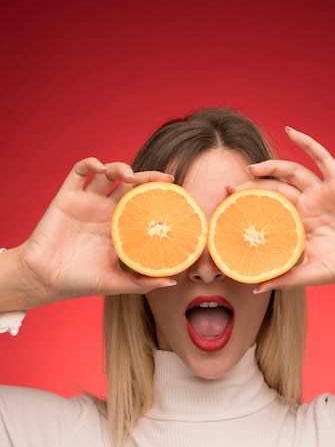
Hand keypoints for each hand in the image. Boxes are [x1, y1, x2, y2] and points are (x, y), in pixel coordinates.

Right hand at [14, 158, 176, 306]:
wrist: (45, 280)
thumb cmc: (80, 282)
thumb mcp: (116, 283)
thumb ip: (143, 282)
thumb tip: (173, 281)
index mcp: (119, 228)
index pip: (143, 205)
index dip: (158, 197)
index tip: (176, 194)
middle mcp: (105, 211)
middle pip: (130, 186)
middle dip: (147, 178)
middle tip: (164, 180)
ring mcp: (87, 202)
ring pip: (107, 174)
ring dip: (120, 168)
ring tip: (130, 176)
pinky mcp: (67, 197)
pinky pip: (78, 172)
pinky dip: (90, 163)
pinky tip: (100, 167)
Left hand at [232, 128, 334, 290]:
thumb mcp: (312, 274)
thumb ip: (285, 278)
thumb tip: (255, 287)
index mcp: (299, 226)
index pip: (267, 212)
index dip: (248, 209)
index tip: (226, 210)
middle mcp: (307, 206)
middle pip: (274, 190)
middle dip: (251, 188)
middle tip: (229, 189)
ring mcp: (322, 193)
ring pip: (292, 173)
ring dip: (271, 167)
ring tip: (251, 168)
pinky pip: (322, 158)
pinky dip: (307, 144)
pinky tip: (292, 132)